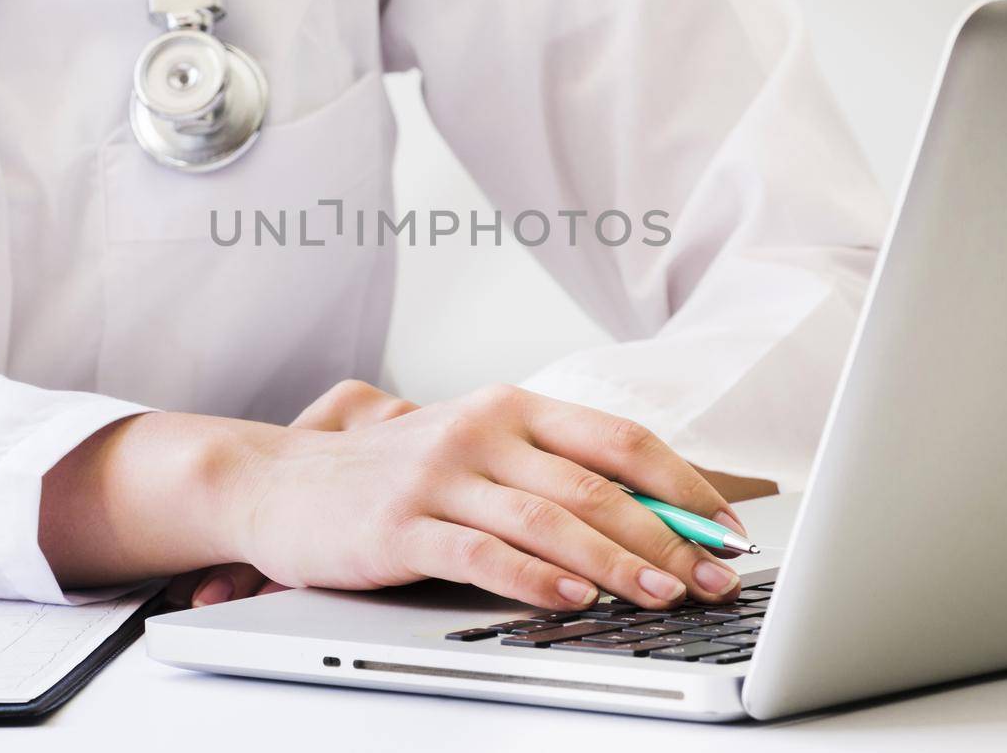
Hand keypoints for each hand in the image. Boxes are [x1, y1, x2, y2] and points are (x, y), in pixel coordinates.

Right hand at [227, 381, 746, 610]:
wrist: (279, 480)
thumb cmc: (392, 473)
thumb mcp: (477, 453)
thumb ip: (551, 473)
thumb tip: (654, 518)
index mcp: (511, 406)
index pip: (619, 439)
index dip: (682, 485)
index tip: (727, 531)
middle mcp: (481, 429)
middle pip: (595, 483)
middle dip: (665, 536)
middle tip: (712, 579)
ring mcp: (439, 474)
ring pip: (547, 518)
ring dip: (614, 561)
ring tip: (661, 594)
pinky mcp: (400, 523)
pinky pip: (480, 553)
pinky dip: (532, 578)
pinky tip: (570, 599)